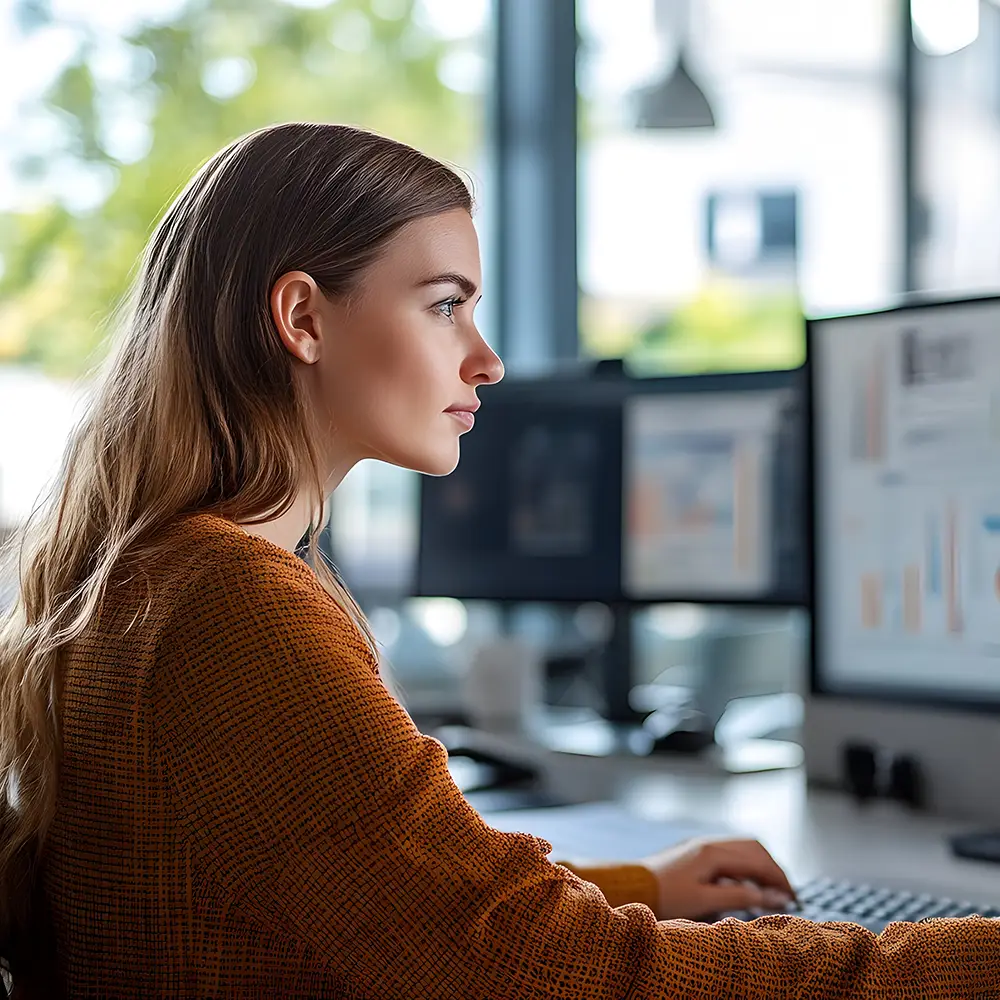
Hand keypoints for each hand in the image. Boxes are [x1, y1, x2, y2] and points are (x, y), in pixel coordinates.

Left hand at [640, 837, 795, 919]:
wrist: (631, 886)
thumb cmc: (664, 897)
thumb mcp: (705, 902)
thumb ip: (741, 897)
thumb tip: (776, 896)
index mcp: (714, 853)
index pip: (759, 862)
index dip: (780, 880)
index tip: (794, 900)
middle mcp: (709, 843)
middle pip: (754, 848)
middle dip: (773, 868)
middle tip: (786, 894)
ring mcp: (701, 845)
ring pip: (742, 848)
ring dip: (760, 865)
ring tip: (769, 890)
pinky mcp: (695, 852)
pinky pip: (729, 853)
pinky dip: (745, 866)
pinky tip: (745, 885)